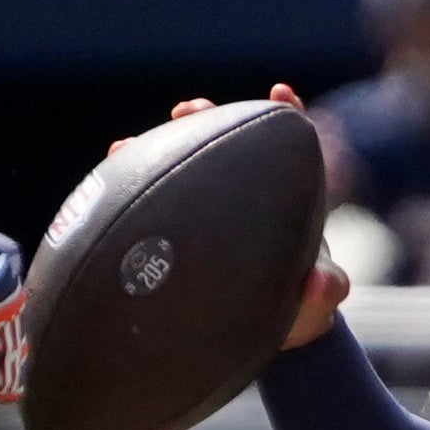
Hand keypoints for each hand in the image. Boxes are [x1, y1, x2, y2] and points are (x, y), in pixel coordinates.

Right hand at [126, 90, 347, 351]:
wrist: (266, 335)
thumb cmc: (298, 311)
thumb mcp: (317, 305)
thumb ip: (326, 291)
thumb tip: (319, 283)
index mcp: (284, 201)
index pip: (285, 149)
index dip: (284, 117)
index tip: (279, 95)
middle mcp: (243, 196)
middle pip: (225, 144)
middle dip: (206, 120)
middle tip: (186, 108)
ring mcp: (208, 209)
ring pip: (182, 167)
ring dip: (157, 150)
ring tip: (125, 145)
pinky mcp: (179, 229)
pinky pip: (152, 203)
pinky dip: (128, 189)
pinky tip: (104, 182)